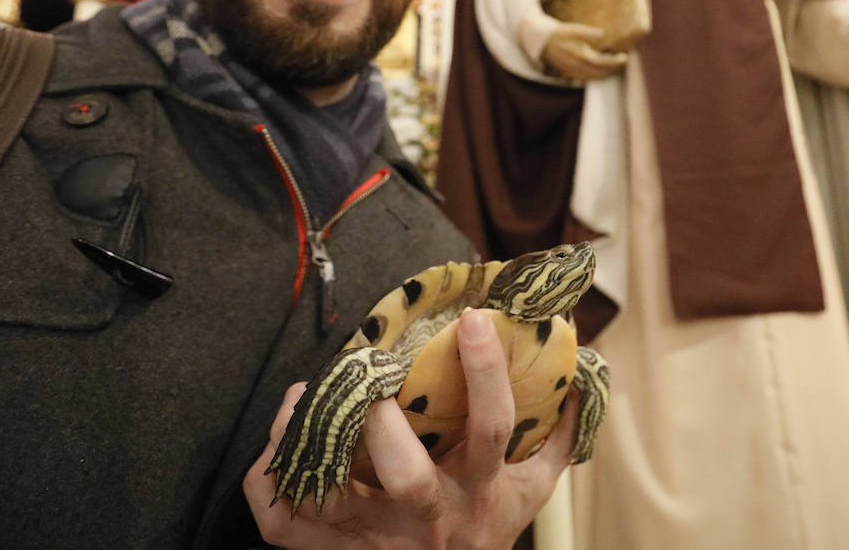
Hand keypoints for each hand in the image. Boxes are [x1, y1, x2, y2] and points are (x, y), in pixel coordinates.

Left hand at [244, 310, 577, 548]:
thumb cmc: (489, 528)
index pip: (492, 429)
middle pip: (406, 478)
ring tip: (307, 394)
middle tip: (369, 372)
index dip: (485, 373)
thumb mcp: (534, 489)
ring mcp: (376, 540)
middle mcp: (428, 517)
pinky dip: (267, 481)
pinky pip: (283, 522)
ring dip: (308, 441)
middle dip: (382, 424)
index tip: (474, 319)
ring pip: (329, 498)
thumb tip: (581, 376)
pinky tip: (280, 440)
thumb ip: (558, 435)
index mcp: (480, 490)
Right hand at [542, 21, 627, 82]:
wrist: (542, 41)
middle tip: (623, 62)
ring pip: (593, 78)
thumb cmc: (558, 33)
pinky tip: (600, 72)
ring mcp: (572, 71)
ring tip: (615, 69)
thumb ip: (587, 33)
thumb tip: (603, 33)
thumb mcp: (573, 29)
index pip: (602, 62)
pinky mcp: (569, 72)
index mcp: (579, 55)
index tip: (624, 57)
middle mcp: (577, 66)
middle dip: (613, 70)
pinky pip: (586, 79)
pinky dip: (596, 77)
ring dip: (605, 75)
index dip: (614, 62)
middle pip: (599, 73)